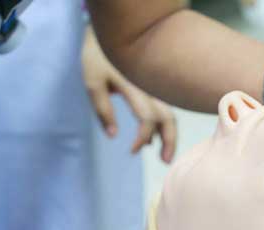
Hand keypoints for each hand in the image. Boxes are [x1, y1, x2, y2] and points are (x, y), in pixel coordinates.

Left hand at [82, 26, 176, 162]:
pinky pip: (165, 110)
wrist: (112, 33)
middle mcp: (150, 88)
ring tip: (166, 156)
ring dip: (170, 137)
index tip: (132, 151)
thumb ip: (102, 109)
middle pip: (167, 118)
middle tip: (164, 162)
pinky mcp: (156, 90)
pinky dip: (164, 127)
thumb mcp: (92, 83)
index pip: (146, 118)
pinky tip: (156, 140)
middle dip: (169, 141)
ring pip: (170, 115)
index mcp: (134, 87)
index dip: (142, 138)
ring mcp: (155, 88)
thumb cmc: (98, 59)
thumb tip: (114, 136)